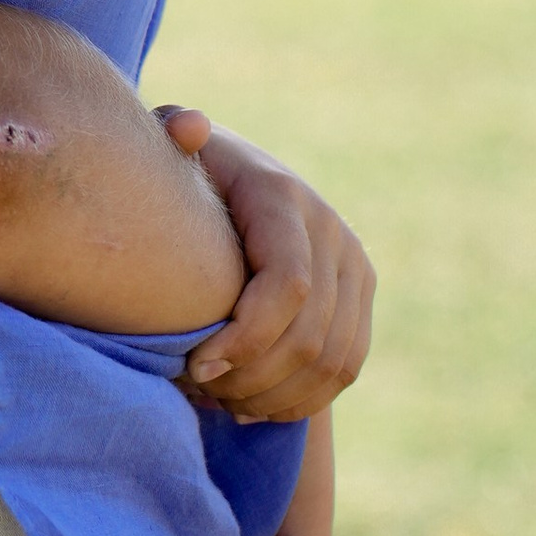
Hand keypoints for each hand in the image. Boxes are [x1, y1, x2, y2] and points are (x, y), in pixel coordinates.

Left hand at [156, 110, 373, 419]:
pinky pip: (345, 368)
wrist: (237, 180)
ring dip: (273, 394)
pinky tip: (250, 406)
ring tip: (220, 401)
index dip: (246, 337)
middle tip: (198, 390)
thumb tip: (189, 129)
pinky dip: (300, 399)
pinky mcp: (361, 300)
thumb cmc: (187, 175)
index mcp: (284, 198)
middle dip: (251, 376)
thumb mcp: (175, 152)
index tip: (195, 364)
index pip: (287, 284)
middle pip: (309, 335)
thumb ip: (174, 136)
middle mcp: (332, 231)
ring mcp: (355, 268)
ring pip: (332, 361)